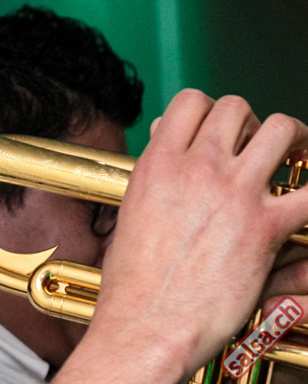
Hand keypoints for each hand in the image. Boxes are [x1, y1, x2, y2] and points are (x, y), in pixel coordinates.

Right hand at [54, 89, 307, 382]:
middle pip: (236, 107)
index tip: (219, 129)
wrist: (147, 321)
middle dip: (250, 121)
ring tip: (295, 155)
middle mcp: (197, 167)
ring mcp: (234, 192)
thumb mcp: (132, 212)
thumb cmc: (134, 278)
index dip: (210, 109)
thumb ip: (155, 175)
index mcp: (158, 162)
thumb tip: (166, 148)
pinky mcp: (266, 226)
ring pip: (281, 129)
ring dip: (292, 139)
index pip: (191, 101)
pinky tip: (307, 199)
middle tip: (255, 145)